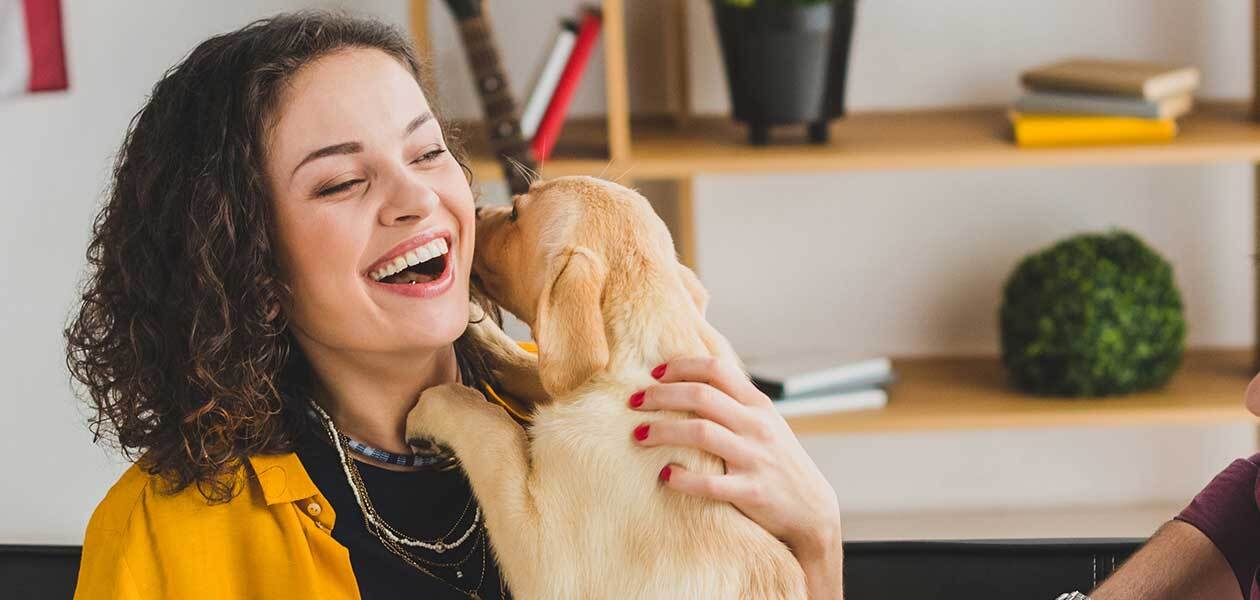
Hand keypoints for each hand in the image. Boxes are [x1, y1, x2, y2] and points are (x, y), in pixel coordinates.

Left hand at [629, 357, 842, 559]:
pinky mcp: (752, 492)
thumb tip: (691, 380)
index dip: (681, 366)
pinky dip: (683, 479)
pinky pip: (710, 483)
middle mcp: (757, 426)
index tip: (654, 373)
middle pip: (701, 396)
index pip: (717, 370)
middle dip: (661, 395)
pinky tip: (665, 476)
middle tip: (634, 400)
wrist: (812, 510)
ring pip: (700, 433)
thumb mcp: (765, 424)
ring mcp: (755, 458)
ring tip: (639, 435)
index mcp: (758, 405)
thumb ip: (735, 403)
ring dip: (663, 431)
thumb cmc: (778, 462)